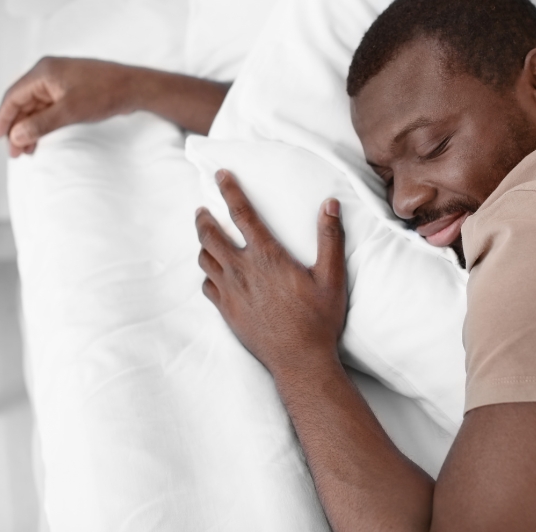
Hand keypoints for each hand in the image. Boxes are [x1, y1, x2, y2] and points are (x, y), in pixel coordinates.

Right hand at [0, 57, 134, 156]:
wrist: (135, 88)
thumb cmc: (105, 93)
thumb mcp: (70, 112)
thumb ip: (41, 124)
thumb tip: (16, 136)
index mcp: (43, 72)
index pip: (13, 96)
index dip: (3, 118)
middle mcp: (48, 74)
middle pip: (22, 103)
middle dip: (17, 128)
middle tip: (14, 153)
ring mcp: (59, 82)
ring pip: (36, 108)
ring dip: (29, 129)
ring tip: (26, 151)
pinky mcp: (70, 91)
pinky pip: (49, 109)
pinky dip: (43, 124)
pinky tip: (40, 139)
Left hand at [195, 170, 347, 374]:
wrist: (299, 361)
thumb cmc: (319, 320)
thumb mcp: (332, 277)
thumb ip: (330, 238)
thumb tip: (330, 204)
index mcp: (267, 257)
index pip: (242, 213)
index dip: (229, 190)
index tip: (220, 174)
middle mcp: (242, 271)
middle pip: (210, 235)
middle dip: (203, 218)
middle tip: (202, 210)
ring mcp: (230, 292)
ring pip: (205, 259)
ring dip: (203, 244)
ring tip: (206, 238)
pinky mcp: (226, 312)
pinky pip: (207, 286)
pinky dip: (208, 274)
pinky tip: (214, 273)